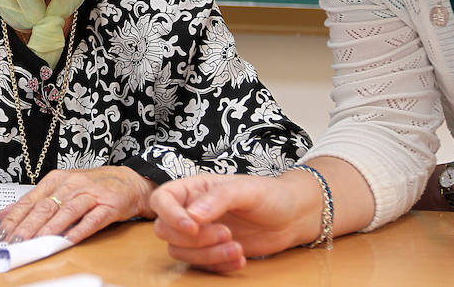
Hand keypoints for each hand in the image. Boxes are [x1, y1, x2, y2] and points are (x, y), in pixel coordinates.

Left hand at [0, 166, 155, 243]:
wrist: (128, 181)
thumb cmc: (92, 187)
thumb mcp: (60, 189)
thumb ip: (33, 202)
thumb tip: (5, 214)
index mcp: (57, 180)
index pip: (30, 200)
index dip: (15, 217)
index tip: (2, 232)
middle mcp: (72, 185)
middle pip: (46, 206)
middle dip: (28, 225)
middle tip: (15, 241)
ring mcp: (90, 194)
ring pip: (66, 212)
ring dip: (50, 229)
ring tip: (36, 243)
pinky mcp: (108, 205)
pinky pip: (92, 219)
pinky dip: (79, 230)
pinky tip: (68, 240)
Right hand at [150, 172, 321, 272]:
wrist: (290, 217)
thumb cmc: (269, 195)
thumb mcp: (246, 190)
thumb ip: (218, 198)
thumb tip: (192, 215)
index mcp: (194, 188)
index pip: (162, 199)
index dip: (170, 215)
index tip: (192, 228)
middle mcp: (191, 210)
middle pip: (165, 230)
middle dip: (195, 239)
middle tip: (227, 234)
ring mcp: (199, 233)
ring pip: (180, 252)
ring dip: (207, 255)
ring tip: (237, 248)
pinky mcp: (210, 252)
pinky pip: (200, 265)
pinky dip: (218, 265)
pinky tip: (240, 258)